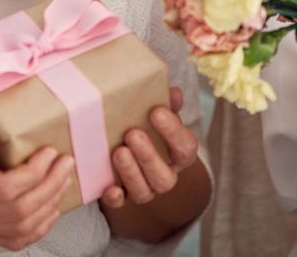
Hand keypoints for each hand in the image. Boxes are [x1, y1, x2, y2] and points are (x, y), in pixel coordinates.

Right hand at [0, 108, 74, 251]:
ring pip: (21, 227)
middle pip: (18, 210)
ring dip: (50, 204)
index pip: (4, 190)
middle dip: (50, 186)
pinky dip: (39, 227)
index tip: (49, 151)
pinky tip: (51, 207)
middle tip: (66, 161)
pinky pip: (15, 239)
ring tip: (64, 178)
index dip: (33, 174)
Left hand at [100, 86, 196, 208]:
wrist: (132, 143)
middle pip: (165, 178)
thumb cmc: (149, 124)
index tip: (156, 111)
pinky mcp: (123, 196)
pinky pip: (120, 204)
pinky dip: (115, 198)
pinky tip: (110, 188)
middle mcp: (165, 175)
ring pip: (144, 192)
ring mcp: (145, 188)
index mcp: (179, 155)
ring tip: (119, 151)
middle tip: (132, 134)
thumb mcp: (160, 112)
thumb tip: (174, 92)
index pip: (186, 148)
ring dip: (131, 173)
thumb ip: (167, 102)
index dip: (173, 131)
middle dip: (148, 156)